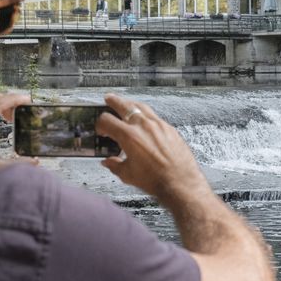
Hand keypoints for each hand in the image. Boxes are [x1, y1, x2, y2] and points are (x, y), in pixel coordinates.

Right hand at [96, 94, 212, 206]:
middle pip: (124, 105)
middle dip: (114, 101)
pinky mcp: (169, 128)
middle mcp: (143, 126)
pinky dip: (146, 115)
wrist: (180, 181)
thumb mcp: (128, 174)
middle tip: (108, 99)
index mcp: (129, 136)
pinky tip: (145, 120)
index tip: (101, 130)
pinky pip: (154, 116)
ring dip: (131, 104)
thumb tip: (108, 162)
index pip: (107, 120)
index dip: (100, 124)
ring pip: (141, 107)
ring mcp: (158, 125)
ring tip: (126, 104)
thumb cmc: (156, 180)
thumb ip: (115, 165)